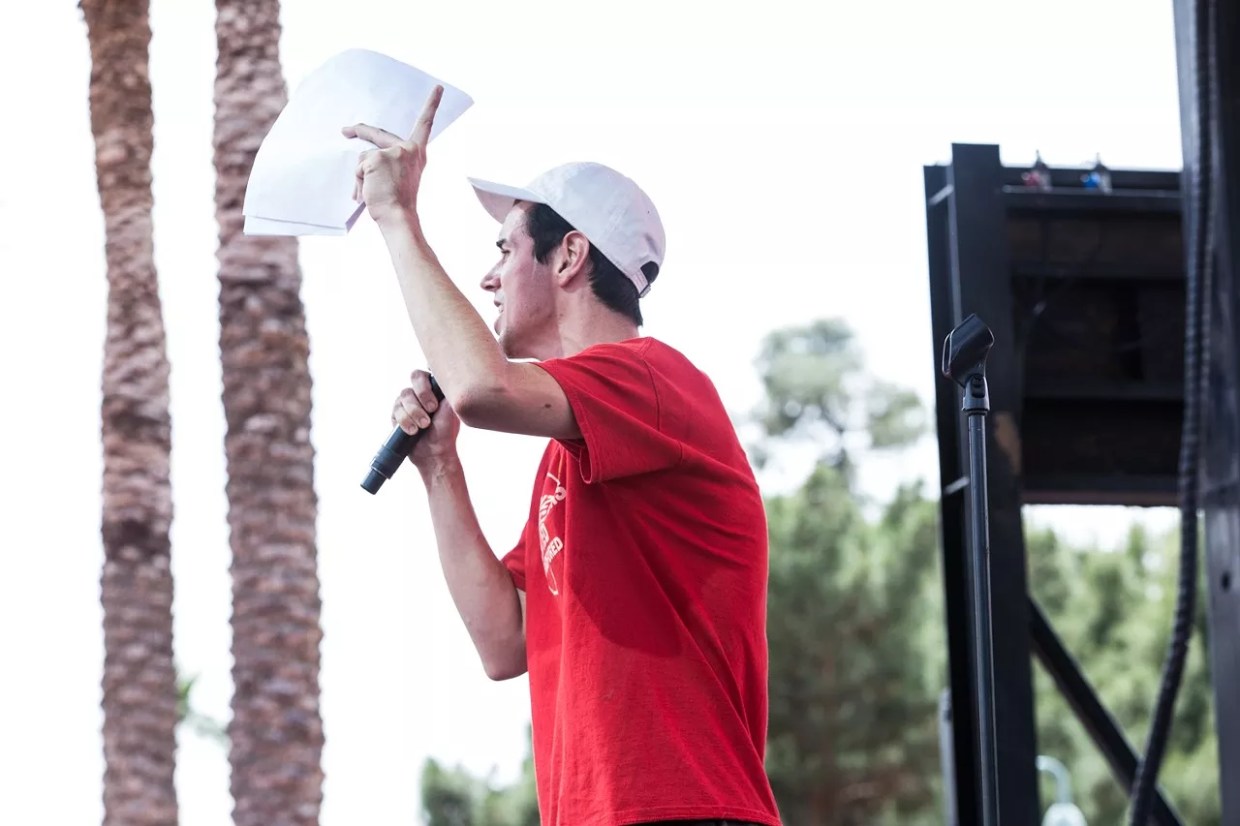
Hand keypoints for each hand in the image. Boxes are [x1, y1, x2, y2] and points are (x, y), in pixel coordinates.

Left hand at [343, 85, 443, 224]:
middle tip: (345, 130)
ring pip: (365, 158)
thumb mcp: (398, 177)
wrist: (398, 216)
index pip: (425, 124)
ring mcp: (392, 152)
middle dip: (359, 131)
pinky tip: (368, 194)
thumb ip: (386, 163)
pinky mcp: (377, 158)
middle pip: (377, 134)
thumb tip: (361, 167)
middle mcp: (408, 149)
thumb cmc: (398, 203)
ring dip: (362, 177)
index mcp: (418, 153)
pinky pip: (359, 168)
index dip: (431, 104)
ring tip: (371, 194)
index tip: (437, 87)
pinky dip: (359, 182)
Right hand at [392, 369, 459, 470]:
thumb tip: (448, 376)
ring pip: (405, 395)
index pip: (429, 370)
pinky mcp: (397, 413)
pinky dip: (405, 421)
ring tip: (424, 426)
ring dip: (415, 412)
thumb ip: (448, 392)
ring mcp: (407, 401)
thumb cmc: (446, 431)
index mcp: (435, 387)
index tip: (436, 396)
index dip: (430, 378)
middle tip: (432, 409)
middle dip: (423, 393)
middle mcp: (420, 391)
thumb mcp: (452, 409)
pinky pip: (396, 410)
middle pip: (415, 376)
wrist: (434, 452)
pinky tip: (413, 431)